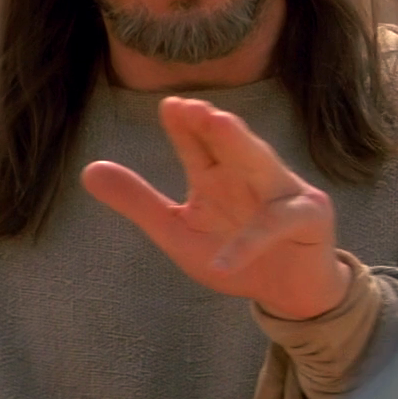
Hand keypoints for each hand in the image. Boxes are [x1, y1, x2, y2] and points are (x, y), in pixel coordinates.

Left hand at [81, 96, 351, 319]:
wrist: (291, 293)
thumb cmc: (236, 257)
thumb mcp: (177, 232)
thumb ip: (139, 202)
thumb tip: (87, 169)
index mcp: (218, 173)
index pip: (198, 142)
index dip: (185, 125)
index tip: (169, 105)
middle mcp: (250, 174)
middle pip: (231, 144)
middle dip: (213, 125)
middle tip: (192, 106)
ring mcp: (284, 192)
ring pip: (262, 165)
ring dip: (241, 146)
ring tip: (220, 125)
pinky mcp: (310, 218)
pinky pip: (276, 226)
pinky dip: (250, 243)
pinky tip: (222, 261)